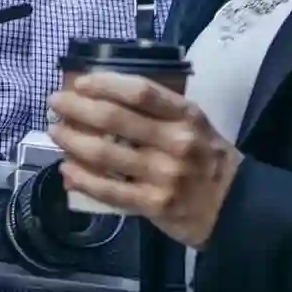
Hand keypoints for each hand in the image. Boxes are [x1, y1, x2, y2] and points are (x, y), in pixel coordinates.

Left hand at [46, 72, 240, 248]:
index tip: (79, 82)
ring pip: (105, 154)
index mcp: (187, 117)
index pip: (140, 92)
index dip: (104, 83)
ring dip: (72, 141)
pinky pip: (108, 190)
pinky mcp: (153, 205)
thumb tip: (106, 99)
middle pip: (114, 119)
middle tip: (55, 103)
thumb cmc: (210, 161)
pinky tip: (66, 170)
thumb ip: (161, 113)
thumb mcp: (197, 126)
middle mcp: (175, 143)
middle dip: (76, 108)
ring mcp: (163, 176)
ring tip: (56, 132)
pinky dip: (82, 179)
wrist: (237, 209)